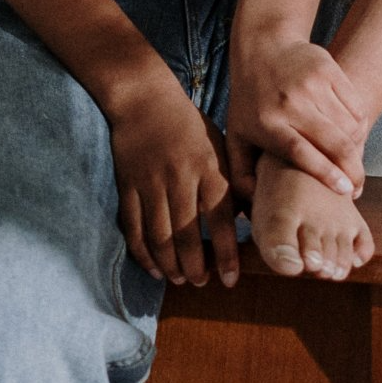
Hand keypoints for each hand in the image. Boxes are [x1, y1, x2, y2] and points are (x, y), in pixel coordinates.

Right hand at [107, 69, 241, 288]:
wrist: (145, 100)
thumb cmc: (190, 125)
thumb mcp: (221, 147)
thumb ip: (234, 182)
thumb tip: (254, 218)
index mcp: (209, 169)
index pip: (220, 221)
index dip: (225, 254)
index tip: (230, 279)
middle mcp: (180, 179)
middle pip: (187, 235)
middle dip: (195, 267)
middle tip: (201, 283)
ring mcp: (151, 184)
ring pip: (159, 237)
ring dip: (170, 265)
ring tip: (179, 278)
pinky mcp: (127, 186)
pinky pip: (133, 228)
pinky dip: (142, 253)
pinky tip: (153, 266)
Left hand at [226, 28, 368, 198]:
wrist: (262, 48)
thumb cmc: (250, 101)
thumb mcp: (236, 135)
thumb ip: (242, 174)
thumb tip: (251, 212)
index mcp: (267, 123)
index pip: (302, 152)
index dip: (326, 174)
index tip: (345, 191)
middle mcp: (290, 103)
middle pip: (333, 142)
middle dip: (353, 170)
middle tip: (357, 188)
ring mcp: (311, 84)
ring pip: (349, 126)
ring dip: (356, 149)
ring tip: (352, 163)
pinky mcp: (329, 70)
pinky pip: (356, 106)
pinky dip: (360, 125)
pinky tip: (353, 137)